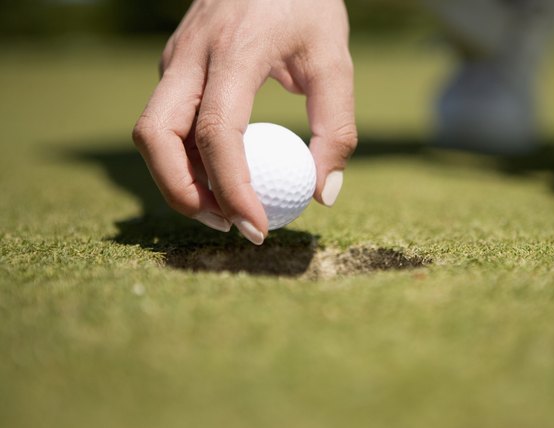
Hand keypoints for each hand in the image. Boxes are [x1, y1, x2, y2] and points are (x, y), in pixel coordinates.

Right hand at [132, 0, 356, 244]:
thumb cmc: (307, 4)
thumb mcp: (334, 60)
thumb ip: (337, 128)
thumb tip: (322, 196)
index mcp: (235, 50)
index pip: (217, 132)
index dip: (231, 190)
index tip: (256, 230)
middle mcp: (191, 53)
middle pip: (154, 136)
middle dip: (182, 193)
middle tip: (227, 226)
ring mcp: (175, 57)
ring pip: (152, 131)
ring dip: (179, 179)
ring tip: (226, 209)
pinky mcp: (173, 63)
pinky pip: (166, 120)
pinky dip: (185, 157)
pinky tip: (220, 174)